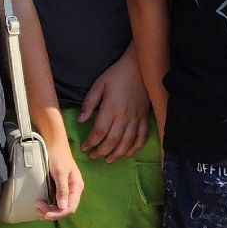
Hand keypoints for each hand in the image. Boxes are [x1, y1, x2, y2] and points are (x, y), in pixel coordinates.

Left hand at [36, 140, 83, 220]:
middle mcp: (73, 190)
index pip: (70, 207)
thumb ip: (62, 190)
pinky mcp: (59, 186)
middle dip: (52, 212)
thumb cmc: (58, 155)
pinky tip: (41, 205)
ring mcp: (67, 189)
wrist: (53, 142)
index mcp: (77, 187)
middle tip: (38, 210)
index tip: (45, 213)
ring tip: (38, 209)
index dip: (58, 213)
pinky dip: (49, 205)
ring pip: (60, 206)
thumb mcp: (60, 172)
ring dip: (50, 210)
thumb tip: (63, 207)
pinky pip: (56, 200)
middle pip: (65, 209)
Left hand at [77, 47, 150, 161]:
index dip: (91, 142)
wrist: (139, 68)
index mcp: (111, 108)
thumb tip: (81, 121)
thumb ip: (89, 103)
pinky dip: (135, 148)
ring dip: (117, 154)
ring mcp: (136, 119)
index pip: (99, 131)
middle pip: (112, 140)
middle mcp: (124, 117)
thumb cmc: (116, 75)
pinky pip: (142, 137)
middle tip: (93, 156)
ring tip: (107, 159)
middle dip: (101, 151)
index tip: (84, 148)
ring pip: (127, 143)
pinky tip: (127, 153)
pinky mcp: (145, 118)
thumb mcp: (99, 85)